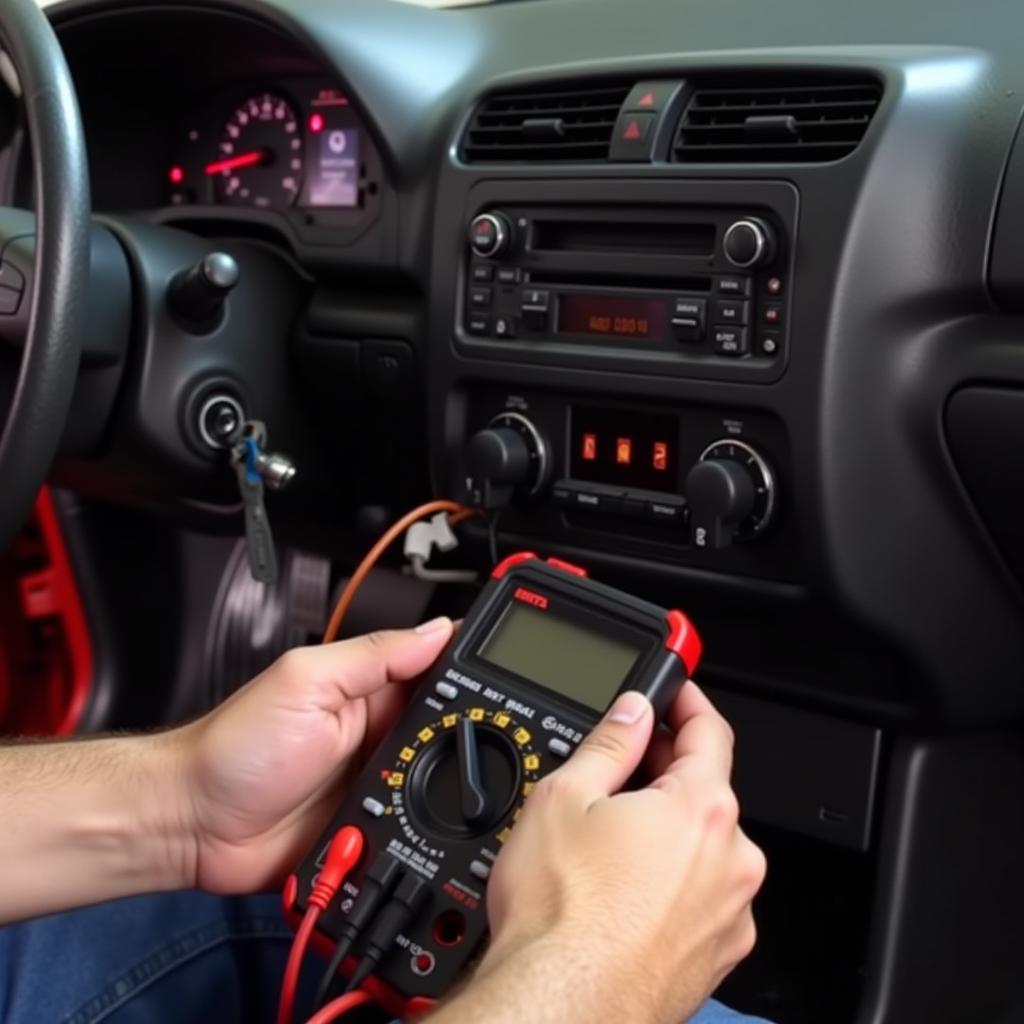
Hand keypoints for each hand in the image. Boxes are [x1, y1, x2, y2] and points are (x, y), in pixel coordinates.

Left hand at [175, 617, 453, 893]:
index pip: (436, 670)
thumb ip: (374, 656)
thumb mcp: (307, 682)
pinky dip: (421, 833)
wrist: (192, 825)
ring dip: (440, 791)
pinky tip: (417, 830)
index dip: (469, 671)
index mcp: (369, 689)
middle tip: (458, 745)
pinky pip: (413, 832)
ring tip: (420, 789)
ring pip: (439, 786)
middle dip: (466, 739)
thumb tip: (438, 629)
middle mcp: (379, 734)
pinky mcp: (369, 829)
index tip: (500, 674)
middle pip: (450, 731)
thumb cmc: (235, 748)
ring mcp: (376, 783)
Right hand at [460, 684, 764, 1023]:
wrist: (560, 1009)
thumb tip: (632, 712)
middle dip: (664, 772)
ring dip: (666, 831)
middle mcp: (732, 862)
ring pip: (702, 848)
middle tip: (619, 768)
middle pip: (706, 792)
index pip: (711, 731)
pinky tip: (622, 890)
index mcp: (703, 811)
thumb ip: (609, 743)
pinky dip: (670, 882)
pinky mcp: (715, 957)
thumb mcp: (564, 798)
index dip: (689, 702)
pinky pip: (700, 897)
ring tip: (607, 842)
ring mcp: (729, 915)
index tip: (675, 693)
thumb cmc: (561, 917)